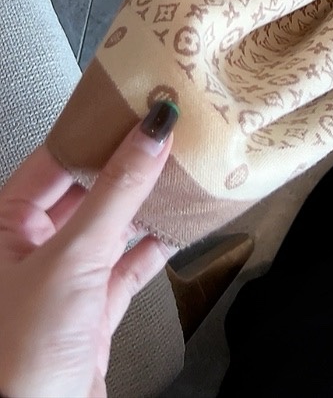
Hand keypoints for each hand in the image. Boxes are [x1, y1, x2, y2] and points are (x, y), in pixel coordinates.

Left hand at [0, 101, 178, 397]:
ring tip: (184, 163)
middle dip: (128, 161)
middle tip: (167, 125)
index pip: (54, 158)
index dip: (96, 127)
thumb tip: (151, 130)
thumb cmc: (19, 362)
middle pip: (86, 187)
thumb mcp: (72, 258)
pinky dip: (158, 242)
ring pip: (112, 224)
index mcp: (1, 228)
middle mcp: (27, 250)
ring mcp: (61, 282)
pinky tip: (183, 220)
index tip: (138, 99)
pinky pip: (130, 262)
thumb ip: (117, 191)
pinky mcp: (92, 312)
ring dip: (148, 199)